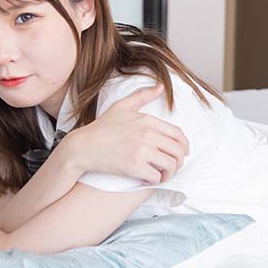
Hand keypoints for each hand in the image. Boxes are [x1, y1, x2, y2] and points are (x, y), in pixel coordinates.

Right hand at [59, 83, 189, 184]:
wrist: (82, 147)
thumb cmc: (101, 128)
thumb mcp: (121, 106)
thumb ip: (142, 96)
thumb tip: (160, 86)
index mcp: (147, 120)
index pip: (178, 134)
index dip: (184, 147)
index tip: (182, 154)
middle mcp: (147, 134)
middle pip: (177, 151)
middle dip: (179, 162)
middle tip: (172, 168)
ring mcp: (141, 150)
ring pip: (170, 165)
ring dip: (169, 173)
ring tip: (161, 175)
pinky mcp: (134, 166)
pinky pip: (156, 176)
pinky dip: (155, 180)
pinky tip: (148, 179)